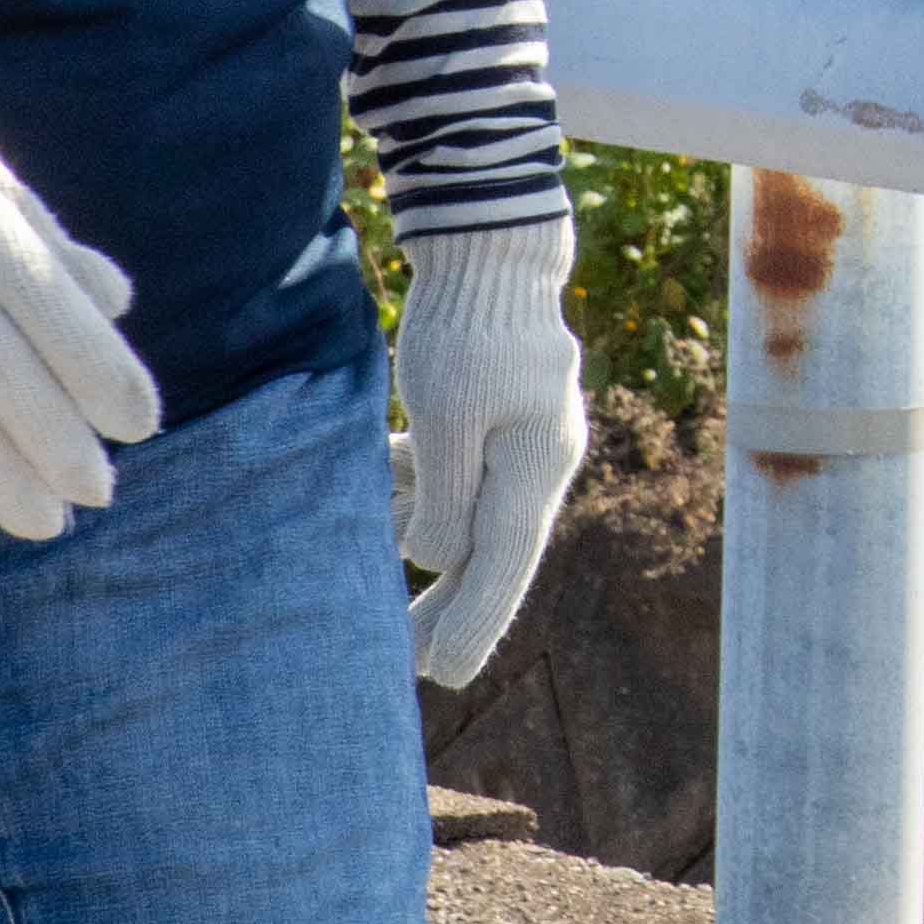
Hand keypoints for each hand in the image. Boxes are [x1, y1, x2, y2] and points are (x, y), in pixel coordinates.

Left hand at [391, 219, 589, 690]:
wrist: (493, 247)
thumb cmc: (469, 329)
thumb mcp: (450, 415)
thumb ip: (446, 494)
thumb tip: (438, 557)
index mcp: (535, 465)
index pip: (502, 562)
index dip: (475, 622)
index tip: (449, 676)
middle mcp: (538, 458)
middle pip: (492, 548)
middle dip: (454, 604)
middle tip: (422, 668)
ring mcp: (521, 433)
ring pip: (473, 510)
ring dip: (432, 546)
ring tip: (389, 595)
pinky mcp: (496, 410)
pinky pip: (459, 470)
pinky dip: (425, 492)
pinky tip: (384, 500)